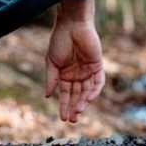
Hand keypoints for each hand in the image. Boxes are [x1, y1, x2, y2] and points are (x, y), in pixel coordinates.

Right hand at [45, 0, 105, 122]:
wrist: (72, 25)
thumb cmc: (59, 40)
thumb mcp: (52, 62)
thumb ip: (51, 79)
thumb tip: (48, 96)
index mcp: (65, 74)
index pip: (66, 94)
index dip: (64, 106)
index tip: (63, 119)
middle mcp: (77, 74)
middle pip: (77, 95)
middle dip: (74, 108)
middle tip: (72, 120)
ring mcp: (88, 70)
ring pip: (87, 91)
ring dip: (83, 101)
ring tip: (78, 111)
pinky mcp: (97, 65)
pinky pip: (98, 82)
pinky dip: (95, 90)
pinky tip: (89, 98)